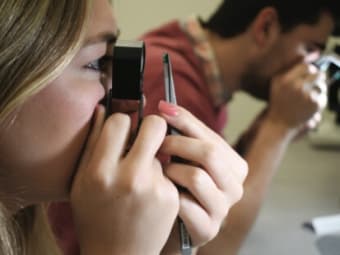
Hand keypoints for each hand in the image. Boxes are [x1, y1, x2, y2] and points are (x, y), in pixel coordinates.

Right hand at [70, 105, 178, 254]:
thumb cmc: (95, 217)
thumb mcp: (81, 182)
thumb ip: (92, 143)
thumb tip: (103, 109)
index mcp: (100, 171)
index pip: (119, 121)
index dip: (122, 122)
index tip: (123, 129)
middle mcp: (129, 177)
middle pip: (154, 126)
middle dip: (152, 126)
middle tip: (147, 136)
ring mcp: (154, 188)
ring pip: (161, 150)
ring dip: (152, 158)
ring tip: (140, 180)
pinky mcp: (171, 197)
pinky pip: (168, 172)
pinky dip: (160, 178)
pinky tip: (150, 196)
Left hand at [157, 101, 247, 251]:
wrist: (174, 223)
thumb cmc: (181, 184)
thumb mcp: (186, 155)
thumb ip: (183, 130)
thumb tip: (165, 105)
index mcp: (235, 166)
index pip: (211, 138)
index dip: (185, 122)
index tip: (162, 110)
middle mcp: (235, 187)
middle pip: (209, 154)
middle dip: (177, 145)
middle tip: (156, 145)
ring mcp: (223, 210)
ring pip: (197, 177)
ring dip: (171, 171)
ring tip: (160, 172)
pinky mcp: (207, 229)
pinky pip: (185, 205)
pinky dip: (169, 196)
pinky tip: (162, 194)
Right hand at [268, 62, 326, 132]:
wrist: (279, 122)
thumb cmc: (278, 100)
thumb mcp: (277, 81)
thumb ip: (292, 66)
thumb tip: (315, 53)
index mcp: (285, 80)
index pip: (306, 66)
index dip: (310, 69)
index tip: (308, 74)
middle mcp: (296, 87)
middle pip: (317, 73)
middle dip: (316, 78)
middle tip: (310, 85)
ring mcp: (306, 96)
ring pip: (322, 84)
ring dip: (318, 88)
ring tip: (307, 96)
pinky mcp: (315, 105)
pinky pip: (323, 95)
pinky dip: (318, 99)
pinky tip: (308, 104)